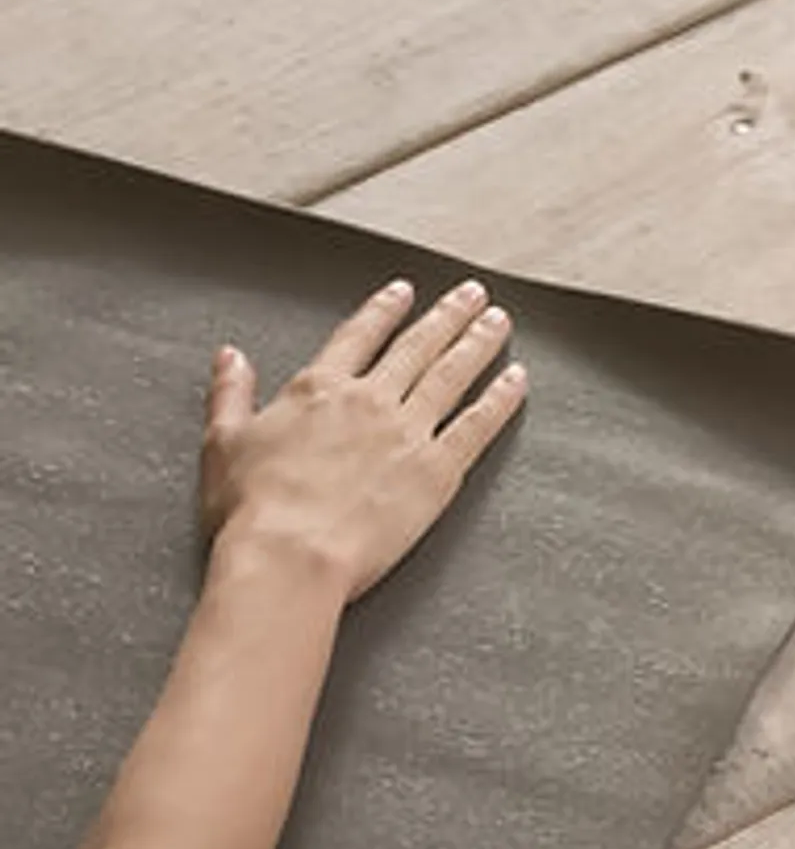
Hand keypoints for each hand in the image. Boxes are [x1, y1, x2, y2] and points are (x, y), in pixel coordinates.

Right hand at [200, 277, 525, 603]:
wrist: (290, 556)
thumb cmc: (251, 510)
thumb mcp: (223, 443)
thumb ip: (230, 394)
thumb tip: (229, 356)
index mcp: (319, 389)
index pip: (359, 336)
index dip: (384, 311)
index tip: (404, 292)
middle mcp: (370, 400)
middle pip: (417, 346)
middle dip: (448, 315)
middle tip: (474, 293)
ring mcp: (407, 432)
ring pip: (452, 375)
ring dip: (478, 343)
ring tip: (499, 320)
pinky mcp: (437, 470)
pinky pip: (476, 425)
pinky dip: (500, 399)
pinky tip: (517, 380)